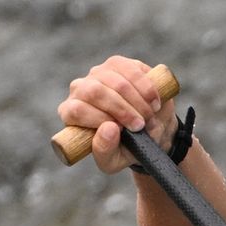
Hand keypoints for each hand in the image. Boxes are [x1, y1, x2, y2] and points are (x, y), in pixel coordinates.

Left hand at [56, 55, 177, 174]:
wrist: (150, 132)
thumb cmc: (126, 148)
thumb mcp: (113, 161)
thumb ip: (104, 151)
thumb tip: (108, 128)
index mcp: (72, 113)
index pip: (76, 110)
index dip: (100, 119)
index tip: (124, 131)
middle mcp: (80, 89)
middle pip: (94, 91)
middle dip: (122, 109)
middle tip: (140, 125)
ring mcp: (99, 73)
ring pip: (115, 80)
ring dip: (137, 101)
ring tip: (149, 116)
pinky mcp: (118, 64)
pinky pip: (130, 69)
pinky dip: (146, 87)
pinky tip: (153, 102)